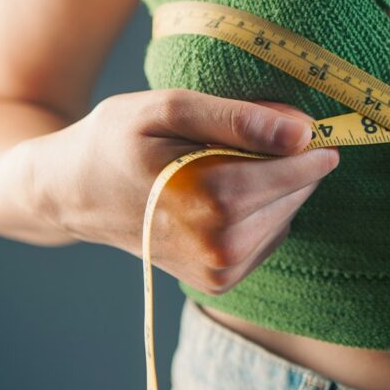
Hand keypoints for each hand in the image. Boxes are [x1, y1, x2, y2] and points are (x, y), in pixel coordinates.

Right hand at [24, 89, 338, 293]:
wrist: (73, 193)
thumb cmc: (117, 140)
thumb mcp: (168, 108)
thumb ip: (238, 118)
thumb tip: (302, 132)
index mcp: (206, 202)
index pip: (292, 173)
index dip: (311, 150)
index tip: (316, 129)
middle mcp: (217, 248)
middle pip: (293, 195)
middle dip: (291, 165)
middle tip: (260, 138)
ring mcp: (219, 271)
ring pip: (286, 216)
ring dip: (277, 188)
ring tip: (226, 164)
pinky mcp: (220, 281)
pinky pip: (270, 236)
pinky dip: (262, 211)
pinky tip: (224, 195)